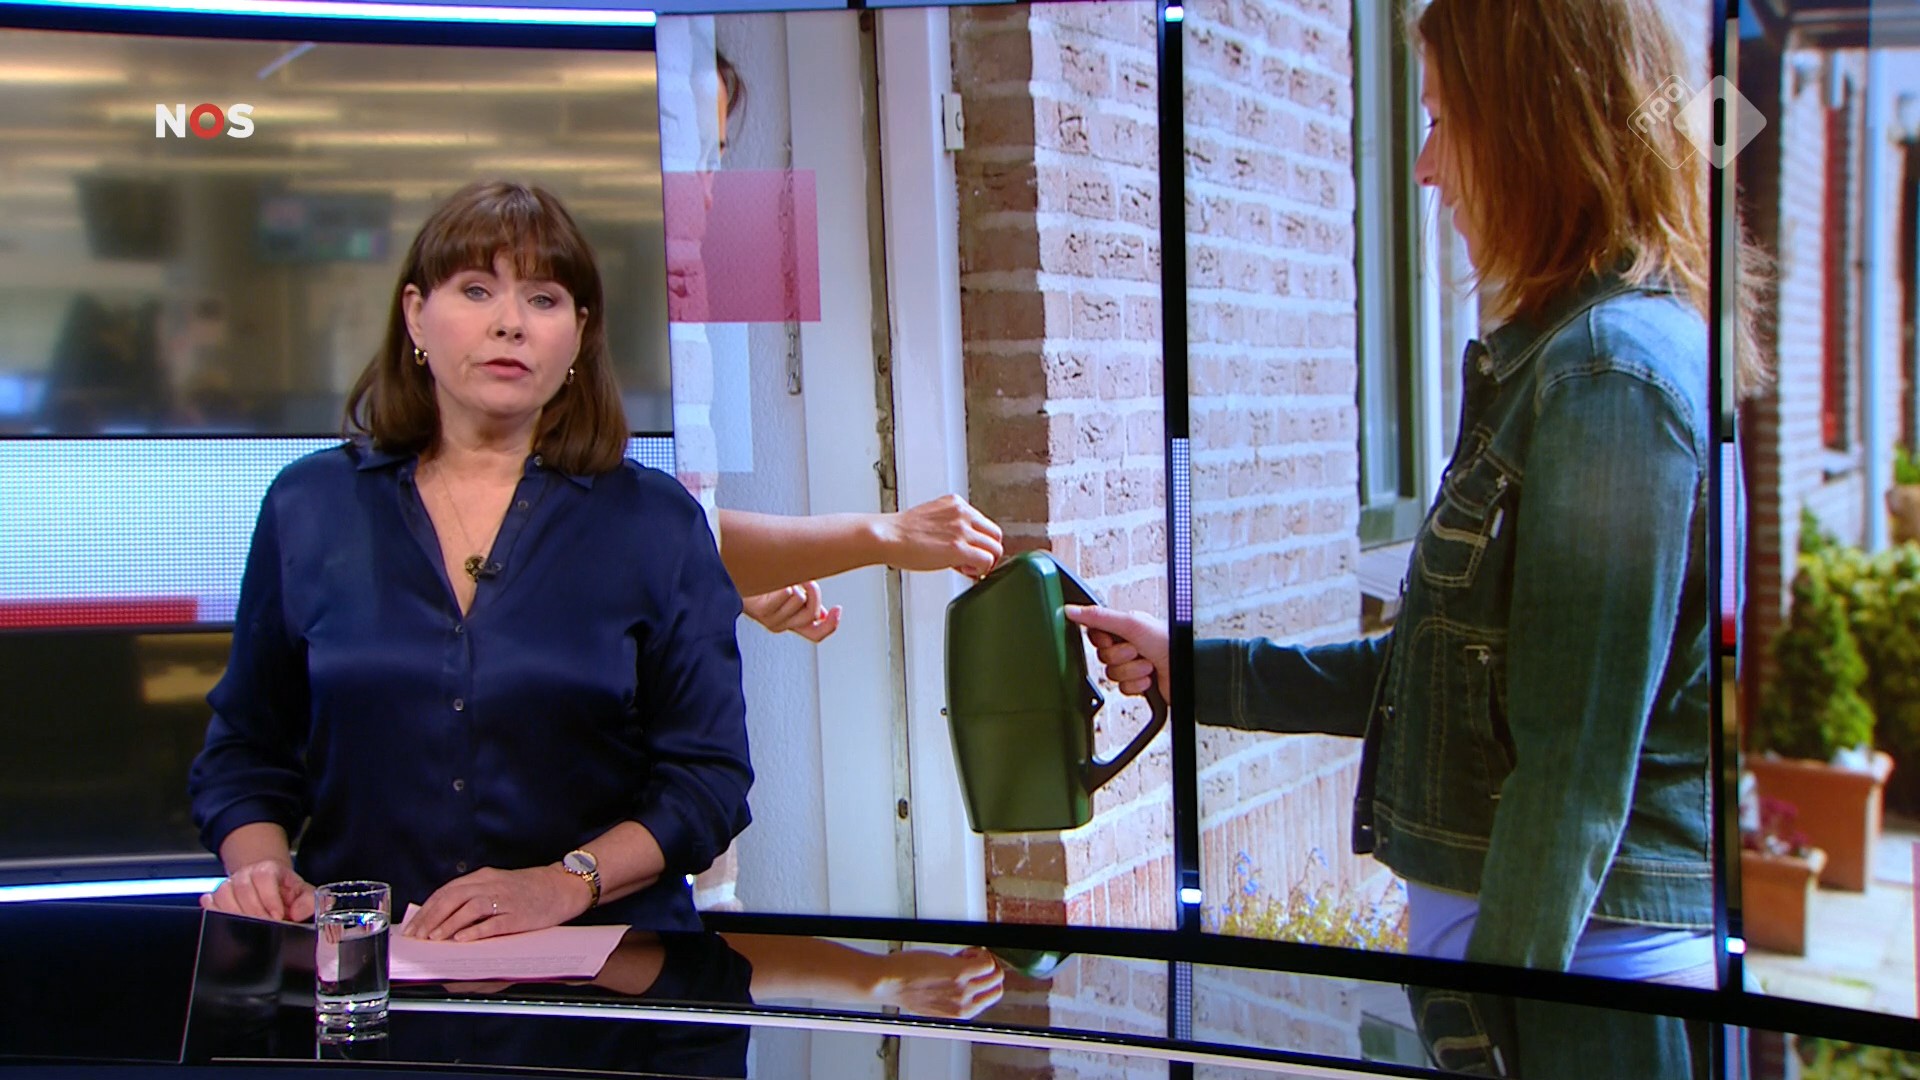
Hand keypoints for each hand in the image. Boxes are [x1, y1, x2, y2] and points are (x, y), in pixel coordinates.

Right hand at [201, 861, 314, 922]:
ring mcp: (230, 884)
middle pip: (242, 888)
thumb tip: (299, 912)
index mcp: (268, 869)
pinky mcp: (217, 896)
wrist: (268, 883)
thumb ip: (308, 900)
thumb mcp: (303, 892)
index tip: (277, 915)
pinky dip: (214, 911)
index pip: (264, 877)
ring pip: (223, 894)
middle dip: (255, 911)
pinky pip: (209, 901)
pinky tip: (226, 921)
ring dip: (235, 913)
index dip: (270, 898)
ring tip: (248, 927)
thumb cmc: (285, 891)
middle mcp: (246, 874)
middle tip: (265, 926)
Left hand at [402, 865, 588, 941]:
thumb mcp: (496, 885)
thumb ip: (472, 896)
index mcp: (483, 877)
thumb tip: (442, 916)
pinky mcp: (518, 915)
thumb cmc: (528, 889)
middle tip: (417, 936)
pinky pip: (493, 923)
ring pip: (469, 908)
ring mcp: (505, 899)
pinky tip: (462, 939)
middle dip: (431, 918)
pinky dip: (475, 931)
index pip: (446, 892)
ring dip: (448, 924)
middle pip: (453, 898)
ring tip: (434, 939)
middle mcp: (491, 885)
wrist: (561, 886)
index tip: (413, 926)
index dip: (427, 910)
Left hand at [741, 581, 841, 641]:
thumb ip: (809, 603)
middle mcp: (783, 625)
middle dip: (815, 592)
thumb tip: (823, 611)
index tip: (837, 609)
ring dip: (796, 584)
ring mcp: (771, 620)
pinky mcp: (762, 612)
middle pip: (811, 613)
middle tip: (808, 581)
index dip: (831, 625)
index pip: (817, 634)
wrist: (738, 578)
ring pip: (800, 600)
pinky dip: (786, 583)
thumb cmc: (765, 585)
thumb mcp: (793, 594)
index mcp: (793, 623)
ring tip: (784, 580)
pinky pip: (787, 594)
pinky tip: (777, 582)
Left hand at [872, 947, 1004, 1019]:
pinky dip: (980, 951)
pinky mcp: (959, 972)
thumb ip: (951, 995)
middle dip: (988, 970)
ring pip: (995, 971)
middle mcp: (965, 1004)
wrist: (887, 982)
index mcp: (960, 1014)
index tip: (974, 971)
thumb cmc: (903, 987)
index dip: (983, 981)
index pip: (990, 998)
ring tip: (962, 956)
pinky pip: (987, 960)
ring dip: (983, 959)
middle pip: (997, 986)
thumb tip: (964, 980)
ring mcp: (964, 989)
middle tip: (970, 961)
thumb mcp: (934, 1000)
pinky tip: (962, 952)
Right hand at [878, 495, 1003, 578]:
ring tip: (966, 568)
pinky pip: (986, 561)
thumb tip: (962, 547)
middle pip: (995, 535)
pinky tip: (964, 571)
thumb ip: (951, 526)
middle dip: (987, 552)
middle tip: (972, 563)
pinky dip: (980, 570)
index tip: (970, 552)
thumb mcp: (933, 517)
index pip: (984, 524)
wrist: (887, 536)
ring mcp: (962, 530)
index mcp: (956, 504)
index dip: (980, 542)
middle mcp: (963, 514)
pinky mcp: (959, 548)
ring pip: (995, 549)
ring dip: (984, 563)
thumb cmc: (902, 533)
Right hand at [1065, 605, 1169, 700]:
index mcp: (1125, 627)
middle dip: (1121, 657)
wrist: (1187, 670)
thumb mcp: (1130, 623)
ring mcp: (1133, 666)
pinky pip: (1123, 689)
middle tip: (1137, 651)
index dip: (1103, 641)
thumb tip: (1071, 610)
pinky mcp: (1139, 684)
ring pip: (1112, 675)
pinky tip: (1149, 679)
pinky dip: (1137, 685)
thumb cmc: (1167, 641)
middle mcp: (1128, 645)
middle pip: (1103, 657)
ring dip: (1131, 671)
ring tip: (1148, 665)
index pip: (1096, 635)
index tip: (1113, 639)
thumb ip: (1098, 616)